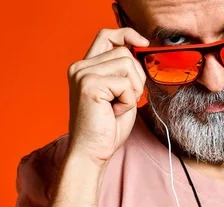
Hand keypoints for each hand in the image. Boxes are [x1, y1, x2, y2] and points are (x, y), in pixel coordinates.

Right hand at [67, 27, 149, 165]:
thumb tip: (140, 55)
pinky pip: (125, 84)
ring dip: (132, 90)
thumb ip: (125, 75)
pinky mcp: (90, 85)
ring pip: (127, 64)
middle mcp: (80, 67)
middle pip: (124, 53)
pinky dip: (128, 102)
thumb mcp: (120, 96)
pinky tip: (115, 113)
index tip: (143, 43)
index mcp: (85, 68)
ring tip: (118, 107)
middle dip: (136, 78)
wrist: (91, 153)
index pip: (106, 36)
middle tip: (126, 101)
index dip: (127, 35)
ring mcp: (83, 74)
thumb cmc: (106, 130)